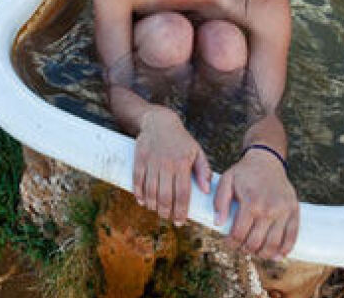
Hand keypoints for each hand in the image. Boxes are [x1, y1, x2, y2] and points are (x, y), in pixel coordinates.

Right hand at [133, 107, 211, 225]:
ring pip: (150, 191)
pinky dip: (139, 193)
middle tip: (168, 219)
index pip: (182, 193)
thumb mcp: (196, 151)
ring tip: (157, 211)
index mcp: (182, 164)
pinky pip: (137, 180)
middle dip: (167, 212)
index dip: (181, 211)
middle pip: (165, 196)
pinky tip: (142, 201)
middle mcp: (166, 164)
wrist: (159, 121)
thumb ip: (203, 170)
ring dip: (153, 205)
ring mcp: (151, 162)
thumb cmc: (180, 140)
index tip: (180, 221)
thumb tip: (206, 191)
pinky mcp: (139, 159)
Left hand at [213, 148, 298, 259]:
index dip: (231, 243)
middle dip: (245, 249)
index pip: (239, 234)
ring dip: (263, 254)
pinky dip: (285, 249)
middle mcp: (269, 209)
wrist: (267, 160)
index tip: (228, 243)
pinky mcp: (294, 211)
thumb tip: (218, 224)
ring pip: (274, 244)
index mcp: (251, 203)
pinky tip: (277, 255)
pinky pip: (292, 236)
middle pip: (256, 243)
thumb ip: (220, 201)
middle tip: (241, 248)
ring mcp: (284, 211)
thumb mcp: (226, 180)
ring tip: (256, 251)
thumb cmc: (244, 172)